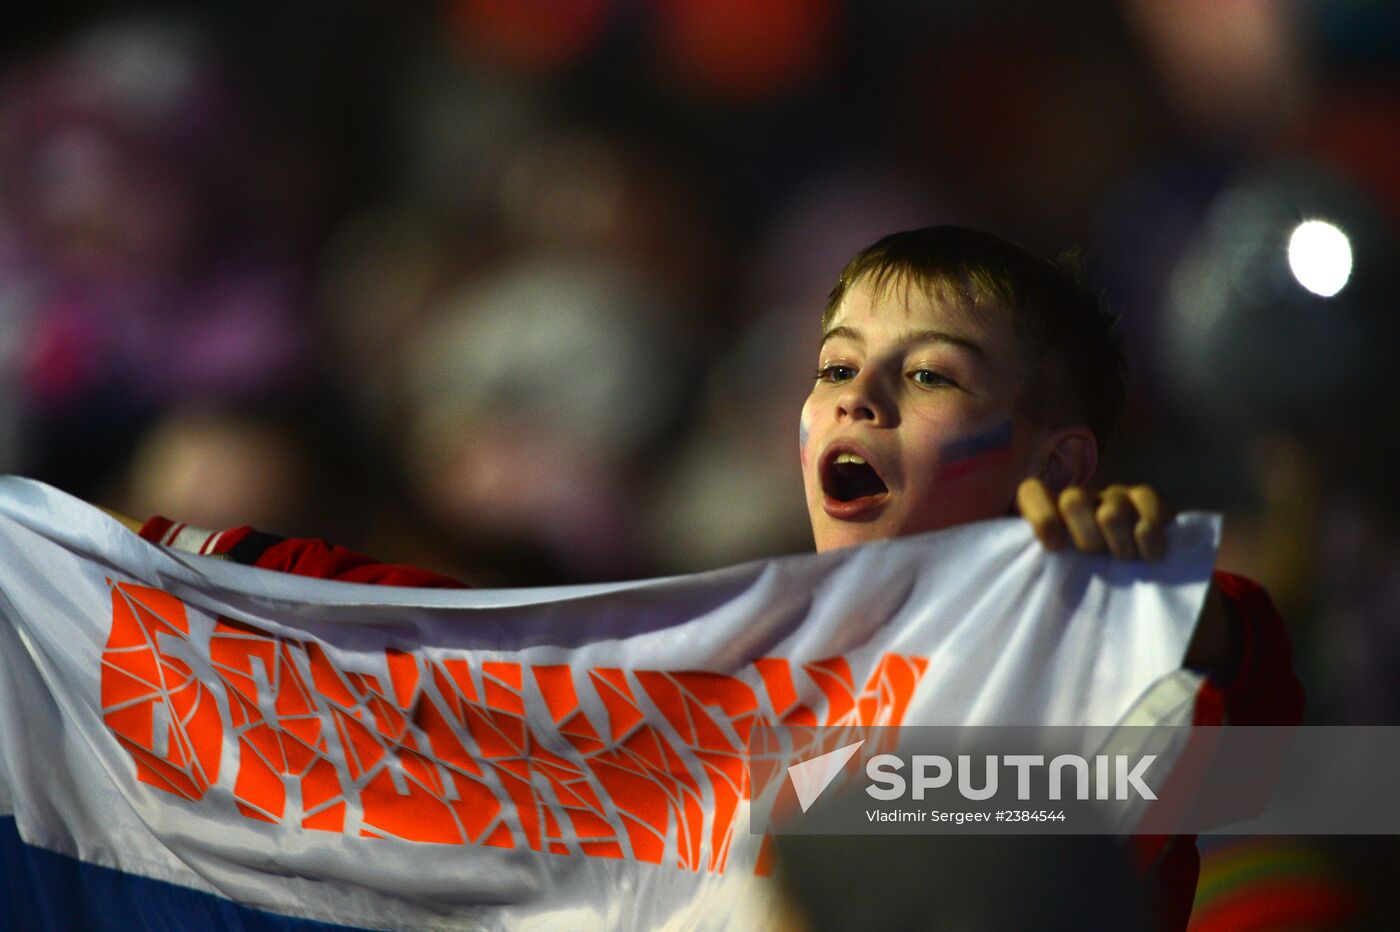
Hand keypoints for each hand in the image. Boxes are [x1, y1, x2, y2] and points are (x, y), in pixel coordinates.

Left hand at [1015, 478, 1169, 560]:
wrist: (1135, 560)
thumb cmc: (1087, 567)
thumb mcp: (1060, 565)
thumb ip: (1045, 562)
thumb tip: (1039, 572)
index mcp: (1051, 508)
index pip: (1032, 492)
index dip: (1041, 516)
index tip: (1055, 547)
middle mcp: (1082, 496)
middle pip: (1073, 500)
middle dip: (1085, 538)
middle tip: (1096, 555)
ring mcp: (1114, 494)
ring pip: (1111, 513)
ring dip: (1118, 545)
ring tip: (1123, 558)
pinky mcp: (1146, 498)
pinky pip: (1147, 514)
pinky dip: (1147, 542)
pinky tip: (1147, 556)